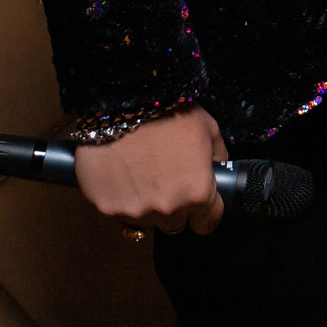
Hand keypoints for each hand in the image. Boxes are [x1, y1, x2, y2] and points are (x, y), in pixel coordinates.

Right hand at [73, 104, 226, 235]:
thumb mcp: (208, 127)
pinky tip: (121, 174)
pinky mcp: (107, 207)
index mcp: (198, 192)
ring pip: (146, 220)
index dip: (205, 213)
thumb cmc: (167, 111)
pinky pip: (118, 211)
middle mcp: (168, 208)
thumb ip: (218, 155)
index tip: (200, 204)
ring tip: (141, 174)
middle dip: (175, 206)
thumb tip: (219, 168)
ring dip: (147, 204)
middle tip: (167, 179)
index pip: (208, 223)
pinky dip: (120, 198)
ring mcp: (135, 211)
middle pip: (176, 224)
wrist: (122, 103)